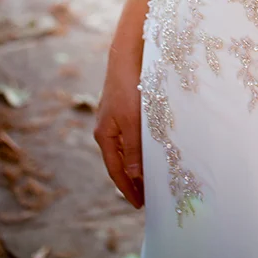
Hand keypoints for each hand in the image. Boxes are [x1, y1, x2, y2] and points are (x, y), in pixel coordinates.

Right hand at [93, 42, 144, 209]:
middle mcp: (107, 128)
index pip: (116, 170)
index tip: (141, 205)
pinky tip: (151, 148)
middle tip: (148, 196)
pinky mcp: (124, 107)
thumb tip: (134, 176)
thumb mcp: (133, 120)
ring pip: (127, 148)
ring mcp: (114, 117)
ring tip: (152, 177)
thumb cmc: (129, 84)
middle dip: (132, 179)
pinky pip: (132, 135)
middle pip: (120, 161)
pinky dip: (140, 147)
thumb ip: (134, 148)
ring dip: (138, 163)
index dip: (128, 188)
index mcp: (105, 134)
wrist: (129, 52)